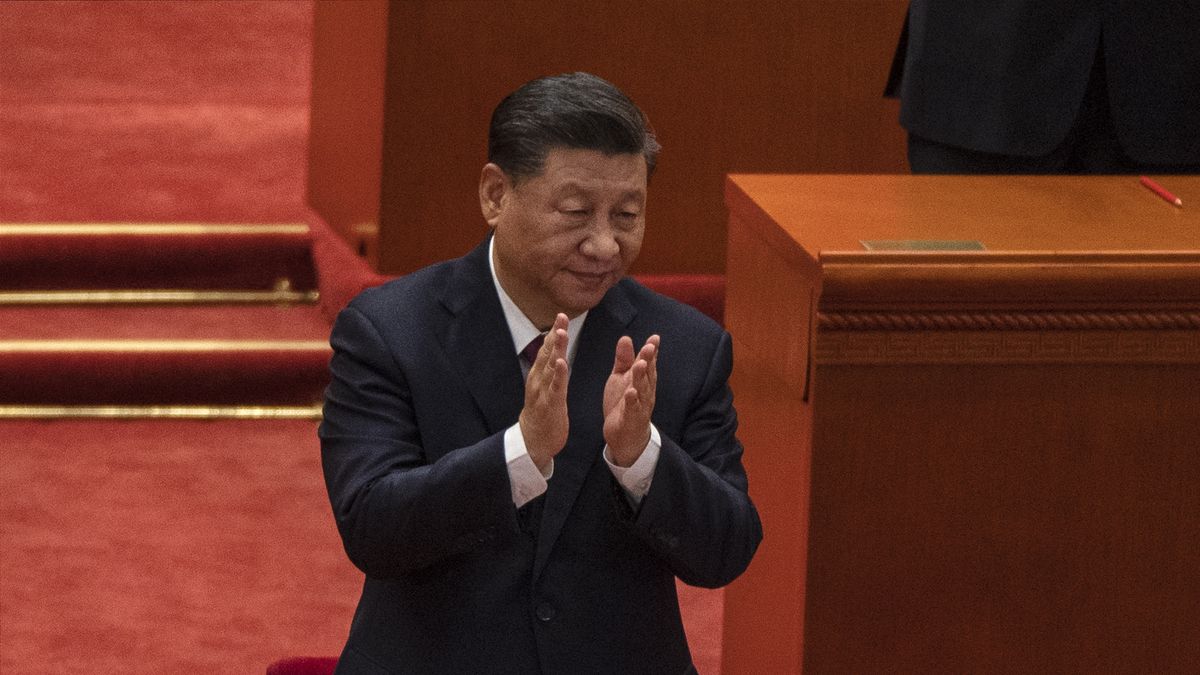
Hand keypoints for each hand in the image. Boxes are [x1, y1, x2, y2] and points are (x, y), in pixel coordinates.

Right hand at [519, 313, 569, 470]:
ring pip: (551, 367)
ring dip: (556, 349)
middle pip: (548, 353)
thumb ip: (548, 368)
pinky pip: (555, 387)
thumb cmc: (542, 411)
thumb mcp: (544, 386)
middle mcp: (539, 379)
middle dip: (555, 334)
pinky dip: (559, 374)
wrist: (533, 440)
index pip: (547, 350)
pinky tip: (563, 363)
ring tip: (561, 333)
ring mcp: (543, 391)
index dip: (554, 332)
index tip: (561, 315)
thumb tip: (552, 350)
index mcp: (540, 375)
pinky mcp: (550, 404)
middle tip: (561, 316)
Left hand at [603, 334, 658, 466]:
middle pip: (648, 374)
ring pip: (642, 390)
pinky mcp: (632, 418)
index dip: (652, 350)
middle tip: (649, 347)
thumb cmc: (624, 403)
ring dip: (641, 377)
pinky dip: (632, 401)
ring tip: (640, 365)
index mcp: (643, 380)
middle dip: (649, 360)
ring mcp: (641, 405)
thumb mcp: (621, 378)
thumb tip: (626, 338)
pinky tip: (630, 393)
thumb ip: (624, 359)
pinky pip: (633, 409)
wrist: (625, 435)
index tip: (654, 338)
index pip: (649, 362)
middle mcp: (645, 391)